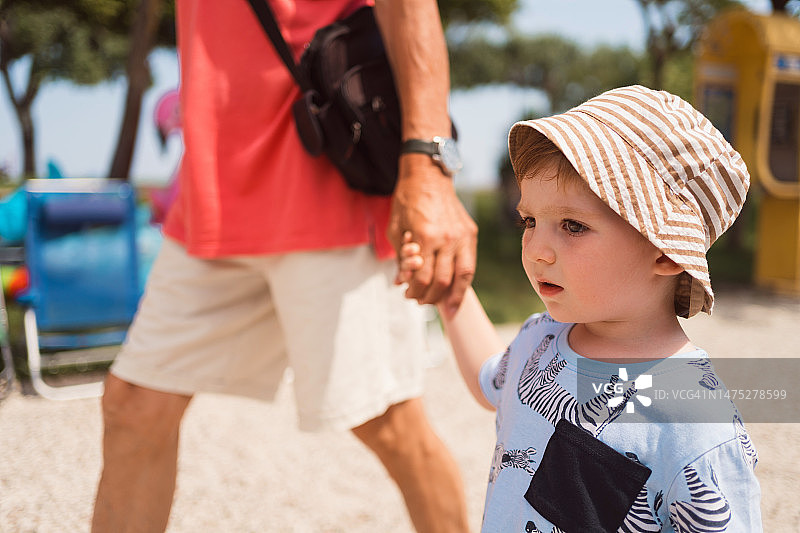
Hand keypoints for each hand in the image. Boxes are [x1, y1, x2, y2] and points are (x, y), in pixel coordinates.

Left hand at [388, 153, 476, 317]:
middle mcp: (447, 238)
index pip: (423, 276)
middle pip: (442, 280)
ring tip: (449, 310)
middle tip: (421, 302)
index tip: (407, 295)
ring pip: (463, 275)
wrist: (428, 176)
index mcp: (425, 236)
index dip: (414, 291)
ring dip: (454, 296)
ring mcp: (462, 235)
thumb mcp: (395, 229)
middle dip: (431, 296)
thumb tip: (401, 282)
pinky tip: (458, 290)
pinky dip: (464, 280)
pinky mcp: (470, 233)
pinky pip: (470, 262)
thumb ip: (400, 258)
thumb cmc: (407, 201)